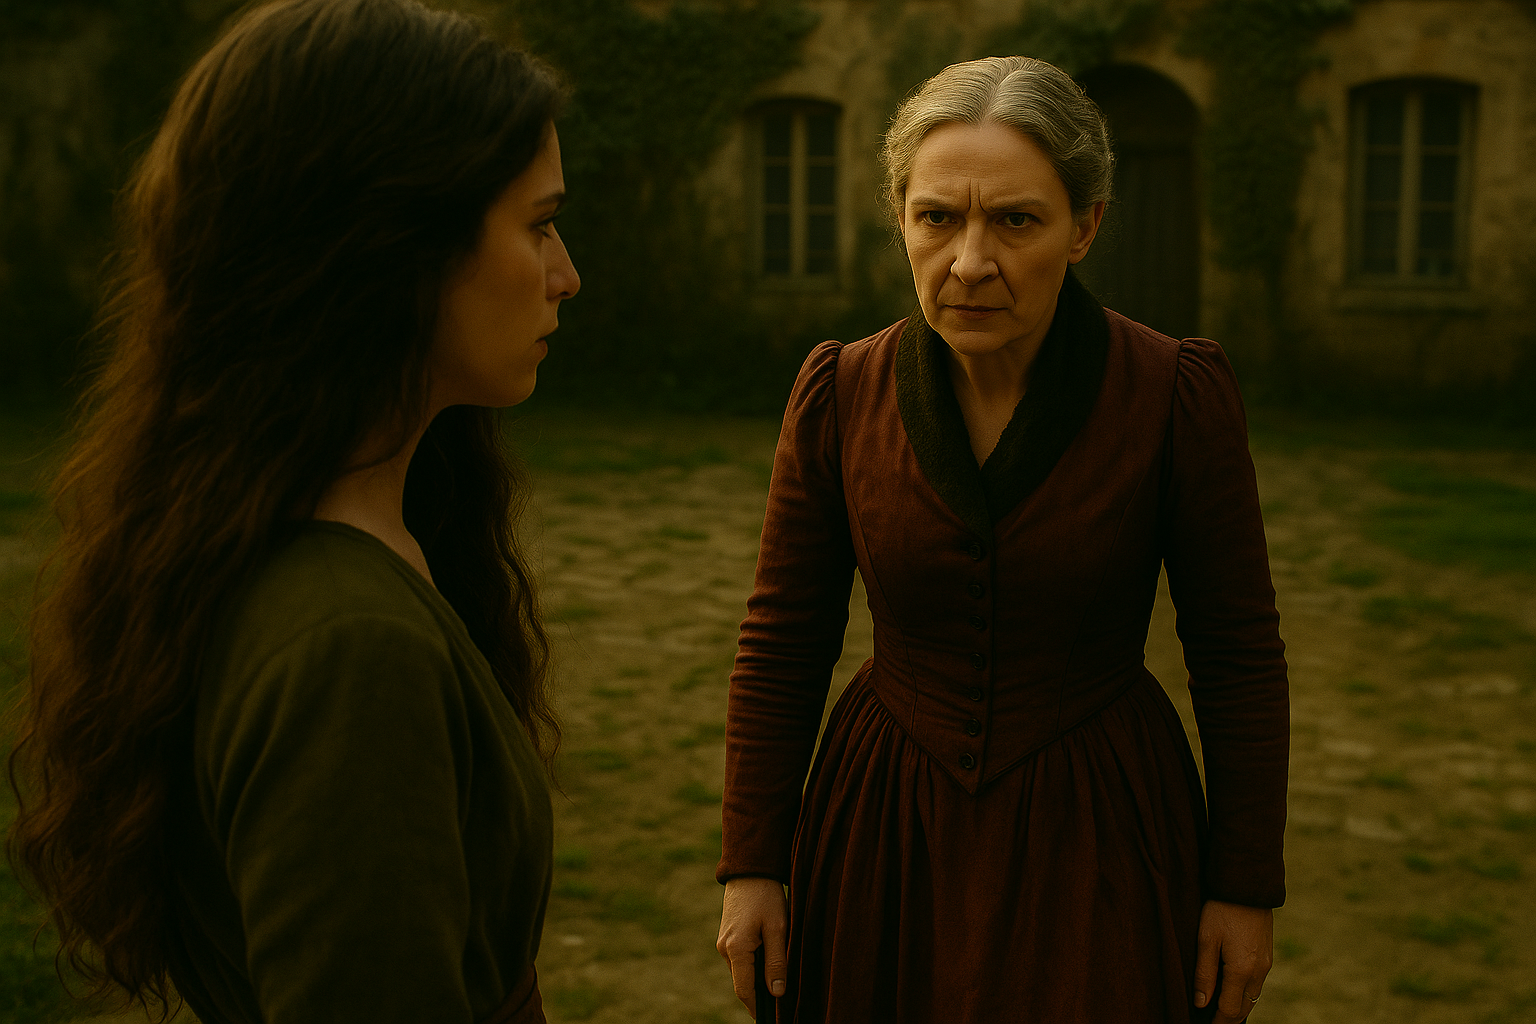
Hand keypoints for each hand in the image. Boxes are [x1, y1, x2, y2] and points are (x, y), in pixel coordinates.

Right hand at [716, 876, 787, 1019]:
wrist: (749, 869)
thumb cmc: (766, 896)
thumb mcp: (778, 928)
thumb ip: (776, 962)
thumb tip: (776, 993)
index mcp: (736, 949)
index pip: (745, 991)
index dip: (758, 1008)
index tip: (772, 1017)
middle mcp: (724, 949)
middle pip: (743, 982)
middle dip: (760, 993)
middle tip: (782, 999)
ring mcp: (723, 942)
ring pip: (742, 970)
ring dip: (757, 976)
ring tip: (779, 976)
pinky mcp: (727, 935)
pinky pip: (740, 958)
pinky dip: (753, 963)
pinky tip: (769, 956)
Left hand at [1193, 900, 1272, 1021]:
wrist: (1246, 886)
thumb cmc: (1221, 910)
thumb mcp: (1206, 940)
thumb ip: (1204, 974)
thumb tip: (1201, 1003)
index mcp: (1242, 970)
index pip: (1230, 1010)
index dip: (1217, 1022)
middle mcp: (1259, 971)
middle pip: (1244, 1007)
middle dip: (1229, 1018)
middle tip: (1211, 1021)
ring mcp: (1266, 963)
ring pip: (1252, 996)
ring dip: (1237, 1005)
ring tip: (1218, 1008)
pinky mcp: (1268, 954)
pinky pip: (1257, 982)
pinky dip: (1245, 991)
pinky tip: (1231, 988)